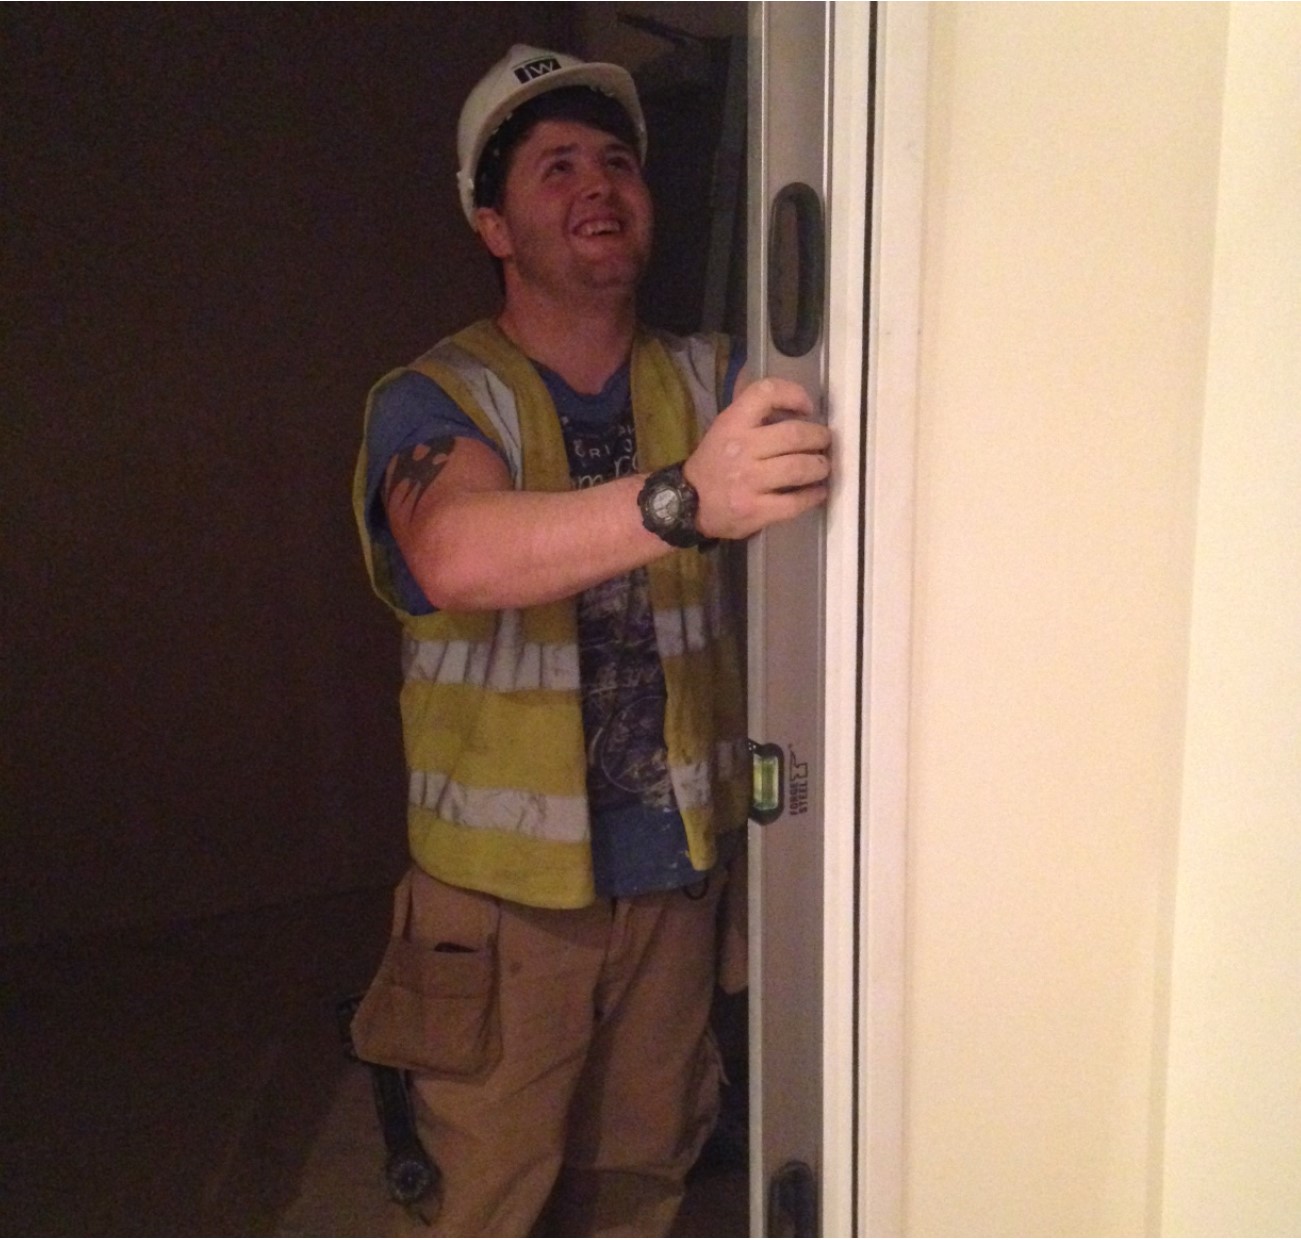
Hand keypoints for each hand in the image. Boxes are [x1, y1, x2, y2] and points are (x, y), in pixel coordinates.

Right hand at [683, 377, 830, 540]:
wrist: (686, 504)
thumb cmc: (713, 464)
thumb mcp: (724, 429)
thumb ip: (753, 416)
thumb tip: (797, 408)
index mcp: (732, 424)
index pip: (766, 393)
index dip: (794, 394)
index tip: (808, 408)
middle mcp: (741, 449)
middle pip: (795, 434)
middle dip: (819, 437)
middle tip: (824, 442)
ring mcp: (748, 481)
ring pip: (799, 468)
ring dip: (820, 466)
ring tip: (822, 467)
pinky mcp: (755, 510)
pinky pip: (795, 502)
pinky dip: (813, 496)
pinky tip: (817, 493)